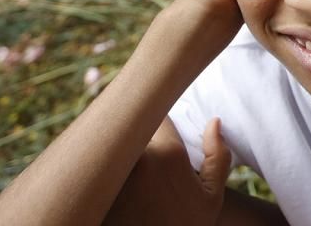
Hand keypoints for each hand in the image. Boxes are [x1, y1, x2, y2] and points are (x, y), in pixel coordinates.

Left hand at [105, 119, 230, 225]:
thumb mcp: (211, 199)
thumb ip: (218, 156)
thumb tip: (214, 122)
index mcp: (166, 153)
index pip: (158, 112)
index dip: (161, 119)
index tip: (164, 130)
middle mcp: (134, 157)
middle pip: (130, 124)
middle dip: (134, 130)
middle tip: (140, 144)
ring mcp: (110, 172)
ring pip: (110, 143)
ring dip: (116, 149)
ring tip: (128, 169)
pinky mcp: (94, 189)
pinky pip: (93, 166)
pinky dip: (98, 169)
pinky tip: (106, 182)